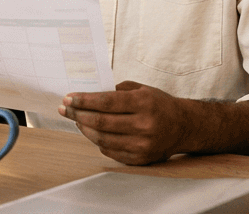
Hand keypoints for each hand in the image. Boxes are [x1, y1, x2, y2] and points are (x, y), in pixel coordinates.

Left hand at [59, 81, 190, 164]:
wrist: (183, 127)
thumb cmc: (159, 104)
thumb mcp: (141, 89)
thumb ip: (116, 90)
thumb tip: (89, 93)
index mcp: (143, 103)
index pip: (106, 102)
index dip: (84, 101)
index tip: (68, 98)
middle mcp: (143, 125)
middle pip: (101, 121)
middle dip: (78, 114)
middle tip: (64, 109)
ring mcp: (142, 145)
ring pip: (102, 139)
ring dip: (84, 129)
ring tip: (76, 120)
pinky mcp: (140, 159)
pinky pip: (110, 151)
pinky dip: (97, 142)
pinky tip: (91, 132)